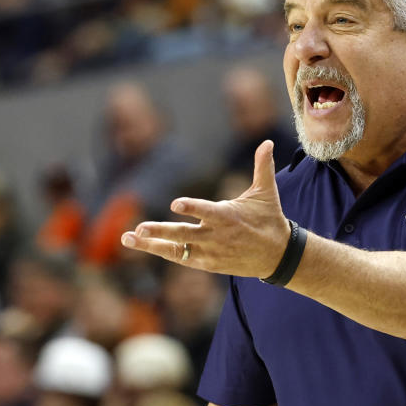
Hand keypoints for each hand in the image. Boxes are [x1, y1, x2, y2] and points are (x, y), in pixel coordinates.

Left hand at [120, 141, 290, 277]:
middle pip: (183, 235)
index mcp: (228, 216)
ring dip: (151, 244)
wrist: (277, 255)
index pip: (207, 211)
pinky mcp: (208, 264)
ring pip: (176, 249)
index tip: (175, 204)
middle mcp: (216, 236)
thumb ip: (263, 166)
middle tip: (139, 228)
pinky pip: (182, 258)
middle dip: (159, 232)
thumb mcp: (266, 192)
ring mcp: (210, 252)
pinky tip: (144, 244)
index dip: (192, 208)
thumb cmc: (269, 219)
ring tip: (128, 237)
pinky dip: (164, 252)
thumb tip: (267, 141)